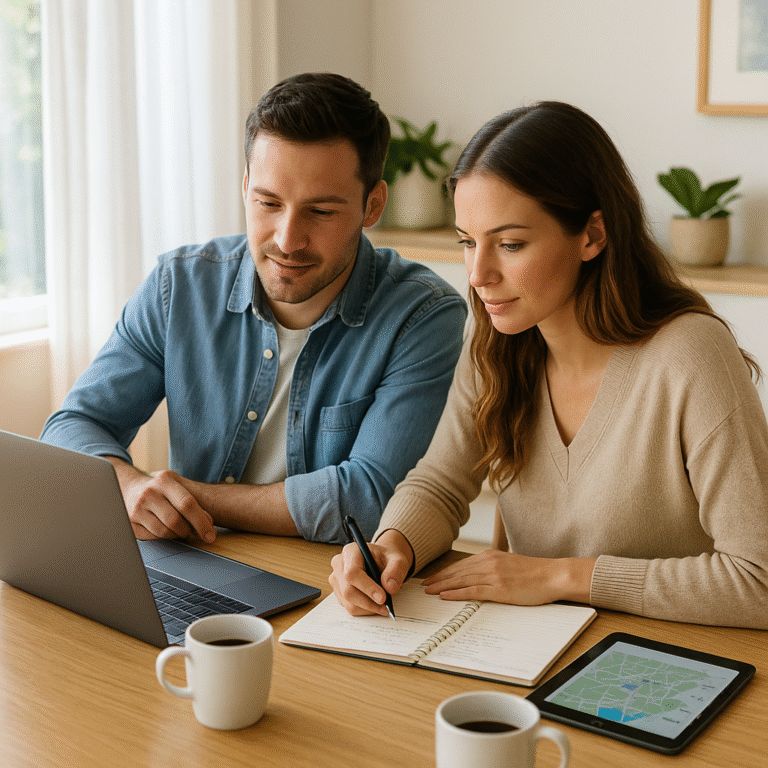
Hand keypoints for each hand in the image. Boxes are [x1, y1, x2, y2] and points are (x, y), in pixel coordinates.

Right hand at [108, 458, 215, 542]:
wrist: (129, 487)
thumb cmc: (160, 489)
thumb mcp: (176, 486)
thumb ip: (193, 501)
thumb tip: (208, 523)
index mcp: (164, 481)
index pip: (187, 504)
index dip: (201, 522)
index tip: (210, 535)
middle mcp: (149, 493)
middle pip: (175, 521)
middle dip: (189, 531)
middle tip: (194, 533)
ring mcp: (137, 508)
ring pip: (163, 532)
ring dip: (176, 535)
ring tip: (180, 531)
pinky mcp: (129, 522)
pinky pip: (152, 537)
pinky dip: (162, 537)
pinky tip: (165, 529)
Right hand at [329, 529, 412, 615]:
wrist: (381, 561)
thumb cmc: (386, 558)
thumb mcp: (397, 559)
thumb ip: (396, 570)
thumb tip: (389, 588)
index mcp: (351, 551)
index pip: (352, 572)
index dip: (367, 587)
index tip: (382, 597)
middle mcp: (339, 564)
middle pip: (348, 590)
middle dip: (368, 602)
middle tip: (386, 606)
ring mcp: (337, 580)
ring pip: (348, 602)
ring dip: (367, 608)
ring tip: (383, 606)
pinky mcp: (339, 592)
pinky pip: (349, 607)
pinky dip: (364, 610)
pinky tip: (375, 605)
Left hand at [421, 550, 594, 605]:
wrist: (552, 575)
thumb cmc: (534, 573)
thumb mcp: (509, 564)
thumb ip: (492, 568)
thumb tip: (477, 577)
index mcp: (490, 556)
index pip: (461, 565)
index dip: (444, 572)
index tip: (432, 578)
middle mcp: (489, 563)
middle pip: (457, 572)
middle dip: (438, 579)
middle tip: (423, 585)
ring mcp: (494, 575)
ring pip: (461, 580)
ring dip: (442, 586)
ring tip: (428, 591)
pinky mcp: (500, 589)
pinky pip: (473, 591)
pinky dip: (456, 593)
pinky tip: (445, 595)